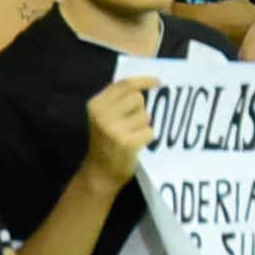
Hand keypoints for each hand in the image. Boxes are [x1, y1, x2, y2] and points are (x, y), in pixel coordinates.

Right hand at [81, 72, 157, 192]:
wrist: (100, 174)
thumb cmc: (106, 141)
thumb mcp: (104, 116)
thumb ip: (119, 99)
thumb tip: (149, 81)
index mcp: (96, 104)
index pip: (125, 84)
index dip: (144, 80)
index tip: (158, 81)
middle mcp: (102, 115)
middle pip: (138, 98)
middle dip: (141, 108)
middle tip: (131, 123)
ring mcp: (113, 129)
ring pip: (146, 115)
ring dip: (144, 125)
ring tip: (131, 135)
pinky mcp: (126, 143)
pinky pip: (149, 131)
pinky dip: (147, 137)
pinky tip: (135, 145)